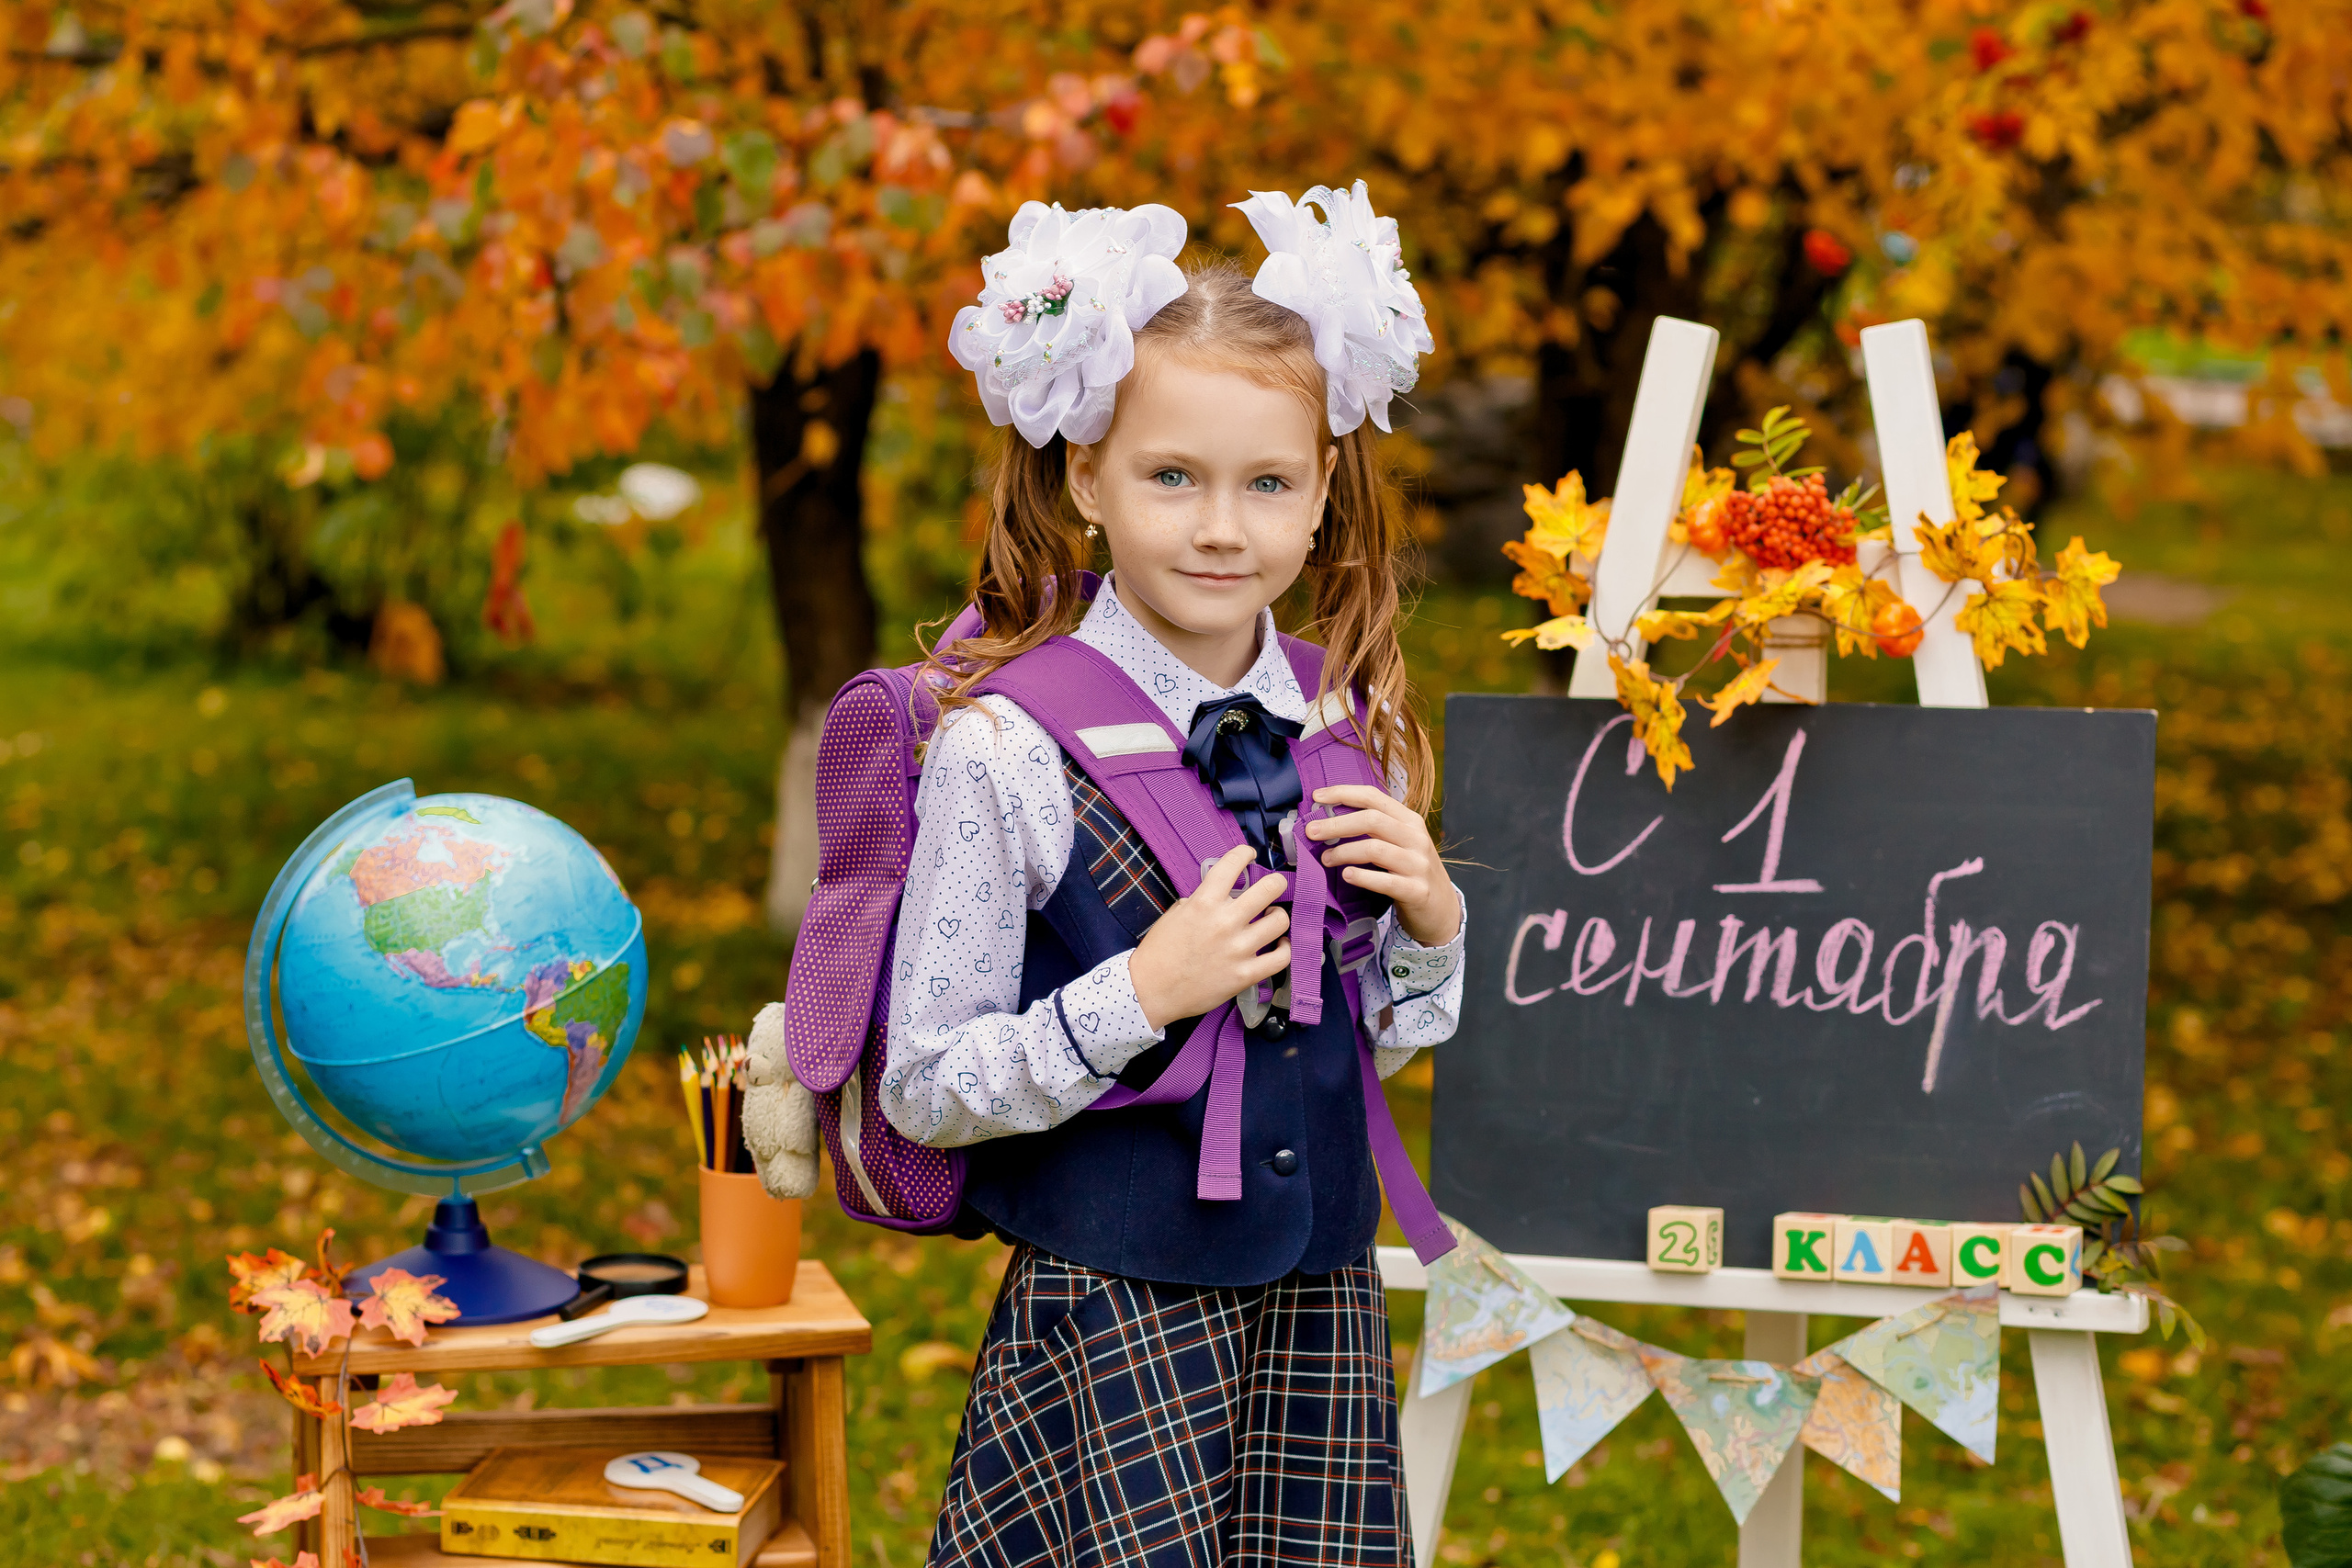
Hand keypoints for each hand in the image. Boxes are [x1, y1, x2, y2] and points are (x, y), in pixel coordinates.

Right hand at [1127, 845, 1289, 1030]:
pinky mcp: (1245, 974)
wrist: (1151, 990)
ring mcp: (1238, 949)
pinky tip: (1280, 945)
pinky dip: (1285, 949)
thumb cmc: (1159, 952)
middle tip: (1273, 887)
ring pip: (1280, 921)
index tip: (1249, 854)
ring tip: (1272, 918)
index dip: (1244, 853)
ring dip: (1278, 916)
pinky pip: (1281, 958)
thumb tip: (1220, 896)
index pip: (1232, 865)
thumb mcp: (1174, 915)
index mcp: (1204, 902)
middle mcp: (1225, 922)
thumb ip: (1199, 901)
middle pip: (1270, 888)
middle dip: (1276, 883)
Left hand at [1303, 784, 1461, 947]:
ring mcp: (1419, 865)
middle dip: (1336, 824)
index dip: (1343, 793)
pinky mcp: (1417, 891)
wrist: (1441, 909)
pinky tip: (1347, 876)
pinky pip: (1386, 881)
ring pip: (1375, 849)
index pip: (1374, 797)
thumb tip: (1329, 817)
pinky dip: (1363, 877)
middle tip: (1311, 832)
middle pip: (1371, 820)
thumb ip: (1374, 829)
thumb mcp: (1400, 843)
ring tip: (1326, 858)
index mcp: (1410, 821)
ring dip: (1344, 852)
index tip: (1316, 797)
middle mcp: (1416, 838)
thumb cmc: (1411, 872)